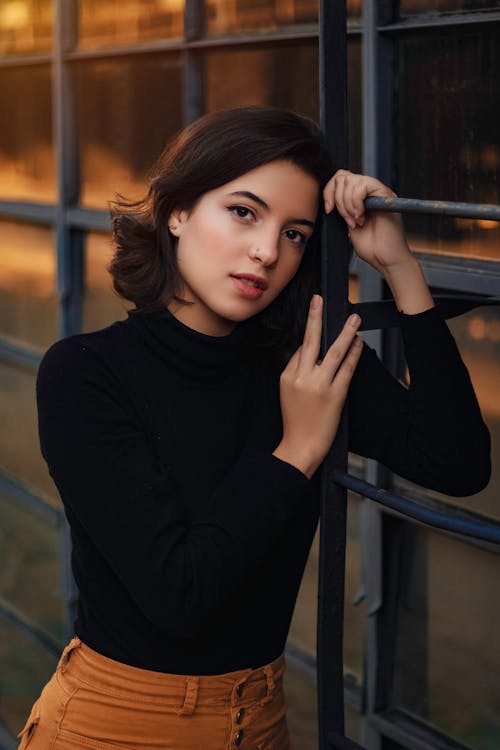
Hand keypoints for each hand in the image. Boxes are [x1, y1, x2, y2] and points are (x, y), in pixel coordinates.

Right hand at [273, 295, 362, 478]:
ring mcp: (319, 386)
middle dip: (315, 318)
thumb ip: (296, 374)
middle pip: (310, 341)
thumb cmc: (296, 422)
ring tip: (354, 319)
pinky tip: (359, 344)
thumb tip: (310, 355)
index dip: (312, 338)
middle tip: (319, 299)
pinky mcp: (335, 395)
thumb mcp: (286, 394)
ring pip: (332, 352)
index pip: (301, 350)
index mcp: (288, 377)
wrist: (302, 446)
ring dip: (345, 333)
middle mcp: (302, 378)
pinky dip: (353, 354)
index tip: (318, 318)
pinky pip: (346, 369)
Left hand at [323, 169, 412, 273]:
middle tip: (348, 220)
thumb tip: (330, 197)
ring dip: (348, 204)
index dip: (329, 192)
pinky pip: (364, 185)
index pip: (340, 179)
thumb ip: (342, 209)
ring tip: (356, 221)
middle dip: (339, 200)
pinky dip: (357, 202)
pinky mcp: (386, 194)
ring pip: (351, 180)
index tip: (329, 210)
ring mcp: (378, 192)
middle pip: (343, 177)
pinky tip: (361, 217)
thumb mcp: (348, 225)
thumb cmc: (372, 248)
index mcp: (361, 198)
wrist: (386, 259)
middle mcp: (370, 192)